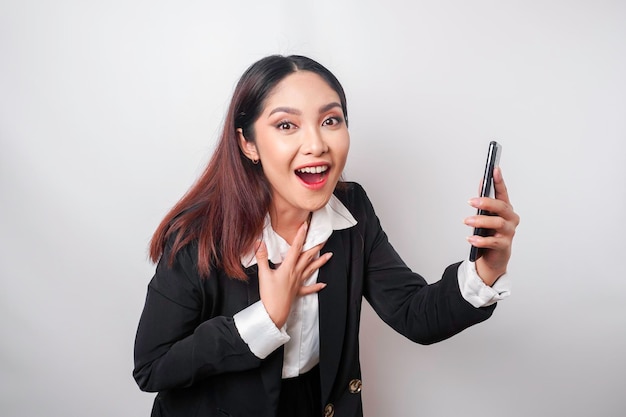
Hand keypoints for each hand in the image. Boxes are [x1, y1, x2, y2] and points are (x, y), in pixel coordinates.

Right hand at [255, 222, 331, 327]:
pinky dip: (316, 286)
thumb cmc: (269, 295)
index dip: (300, 235)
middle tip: (323, 238)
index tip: (305, 226)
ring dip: (320, 262)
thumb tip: (259, 243)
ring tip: (329, 255)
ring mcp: (298, 282)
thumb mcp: (263, 274)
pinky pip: (309, 288)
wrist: (274, 312)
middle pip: (307, 257)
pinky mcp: (297, 292)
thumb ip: (262, 257)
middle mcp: (295, 273)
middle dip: (315, 246)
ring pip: (311, 269)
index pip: (296, 248)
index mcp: (288, 267)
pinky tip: (323, 284)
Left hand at [464, 167, 519, 285]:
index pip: (503, 192)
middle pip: (501, 207)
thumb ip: (484, 200)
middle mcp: (510, 219)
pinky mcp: (504, 245)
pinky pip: (492, 241)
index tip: (494, 169)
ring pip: (497, 223)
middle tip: (471, 202)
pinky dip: (480, 240)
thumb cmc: (490, 232)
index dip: (499, 181)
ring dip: (480, 221)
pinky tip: (470, 238)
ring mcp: (508, 232)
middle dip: (486, 202)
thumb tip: (482, 182)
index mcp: (506, 209)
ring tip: (466, 221)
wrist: (494, 256)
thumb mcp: (486, 215)